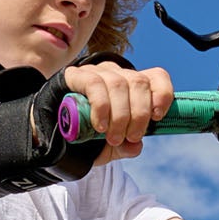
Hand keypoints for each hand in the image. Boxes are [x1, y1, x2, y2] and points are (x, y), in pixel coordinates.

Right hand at [60, 62, 176, 160]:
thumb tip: (136, 146)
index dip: (162, 93)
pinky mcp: (77, 75)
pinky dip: (102, 107)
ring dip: (121, 115)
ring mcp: (97, 72)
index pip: (156, 76)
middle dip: (139, 114)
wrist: (56, 133)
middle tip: (130, 137)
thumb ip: (126, 147)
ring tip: (113, 137)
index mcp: (132, 86)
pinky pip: (95, 84)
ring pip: (119, 84)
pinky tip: (99, 125)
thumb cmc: (89, 136)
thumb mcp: (113, 146)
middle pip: (139, 82)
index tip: (158, 117)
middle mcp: (117, 74)